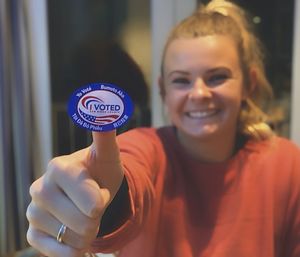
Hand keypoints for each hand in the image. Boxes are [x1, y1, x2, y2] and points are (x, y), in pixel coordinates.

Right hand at [26, 131, 123, 256]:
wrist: (91, 190)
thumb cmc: (101, 171)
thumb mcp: (107, 153)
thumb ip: (104, 132)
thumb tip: (101, 108)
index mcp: (58, 168)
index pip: (93, 203)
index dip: (102, 200)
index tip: (99, 190)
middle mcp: (40, 188)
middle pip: (84, 223)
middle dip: (96, 218)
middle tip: (92, 205)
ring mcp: (34, 211)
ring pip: (73, 239)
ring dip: (87, 232)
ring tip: (83, 215)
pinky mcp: (33, 232)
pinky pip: (57, 252)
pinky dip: (73, 248)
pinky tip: (74, 234)